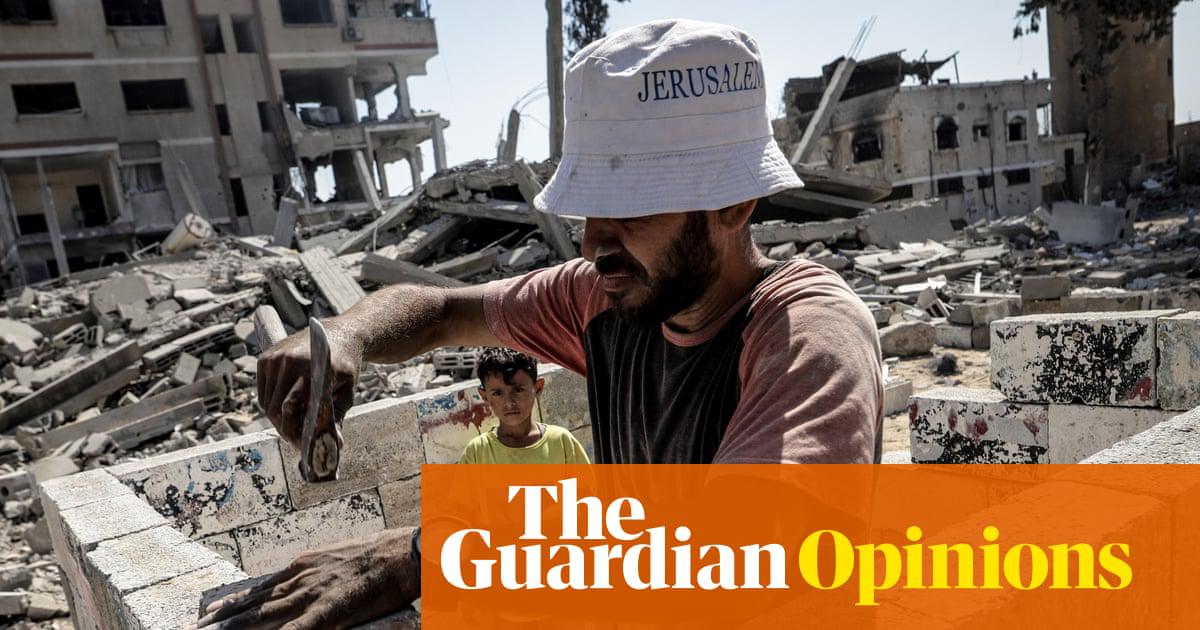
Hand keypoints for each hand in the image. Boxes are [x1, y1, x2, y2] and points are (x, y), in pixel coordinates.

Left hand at [192, 527, 419, 628]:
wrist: (405, 552)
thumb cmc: (382, 556)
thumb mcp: (342, 558)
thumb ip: (318, 573)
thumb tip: (301, 584)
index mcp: (305, 565)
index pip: (261, 587)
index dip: (233, 602)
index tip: (211, 612)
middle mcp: (301, 577)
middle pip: (254, 603)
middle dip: (223, 619)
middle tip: (196, 627)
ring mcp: (312, 594)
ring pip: (263, 616)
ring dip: (234, 628)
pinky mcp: (327, 610)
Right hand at [257, 321, 361, 447]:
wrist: (339, 335)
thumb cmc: (345, 366)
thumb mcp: (347, 391)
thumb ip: (337, 417)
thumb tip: (335, 445)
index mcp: (310, 368)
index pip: (291, 407)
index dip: (294, 430)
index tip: (302, 445)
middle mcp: (288, 360)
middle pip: (275, 409)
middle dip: (285, 429)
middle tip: (297, 441)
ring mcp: (274, 358)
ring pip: (266, 403)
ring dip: (278, 418)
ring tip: (295, 425)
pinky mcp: (265, 358)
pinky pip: (263, 393)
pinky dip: (272, 404)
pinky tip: (287, 408)